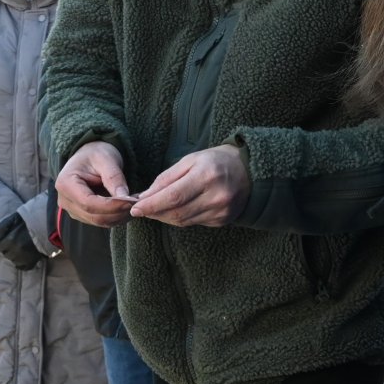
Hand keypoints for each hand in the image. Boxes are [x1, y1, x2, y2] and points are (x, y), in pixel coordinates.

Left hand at [0, 214, 44, 269]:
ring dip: (14, 255)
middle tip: (13, 243)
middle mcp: (16, 250)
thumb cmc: (30, 219)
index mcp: (10, 239)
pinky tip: (23, 258)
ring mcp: (24, 257)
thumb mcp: (14, 218)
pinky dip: (21, 264)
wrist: (49, 223)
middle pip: (5, 253)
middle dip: (7, 249)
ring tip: (19, 249)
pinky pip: (22, 267)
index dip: (0, 243)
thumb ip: (3, 228)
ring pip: (13, 260)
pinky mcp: (32, 261)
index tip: (3, 241)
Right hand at [54, 141, 136, 227]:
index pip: (88, 203)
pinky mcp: (82, 215)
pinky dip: (116, 217)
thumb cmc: (96, 153)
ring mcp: (73, 210)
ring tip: (134, 204)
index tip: (130, 201)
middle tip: (137, 204)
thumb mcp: (106, 159)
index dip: (111, 206)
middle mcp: (65, 201)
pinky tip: (126, 207)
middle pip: (94, 216)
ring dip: (119, 216)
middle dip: (117, 213)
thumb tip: (125, 198)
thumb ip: (114, 178)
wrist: (90, 156)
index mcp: (65, 184)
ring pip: (99, 222)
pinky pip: (101, 221)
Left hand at [128, 145, 247, 226]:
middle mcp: (216, 196)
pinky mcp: (222, 220)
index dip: (152, 205)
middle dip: (154, 213)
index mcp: (207, 176)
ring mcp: (220, 211)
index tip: (135, 208)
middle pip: (177, 212)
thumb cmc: (215, 161)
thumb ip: (166, 178)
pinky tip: (173, 211)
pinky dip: (179, 218)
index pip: (173, 197)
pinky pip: (193, 223)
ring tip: (154, 210)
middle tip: (141, 209)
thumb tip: (144, 196)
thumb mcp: (190, 160)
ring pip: (183, 221)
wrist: (249, 171)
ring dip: (164, 217)